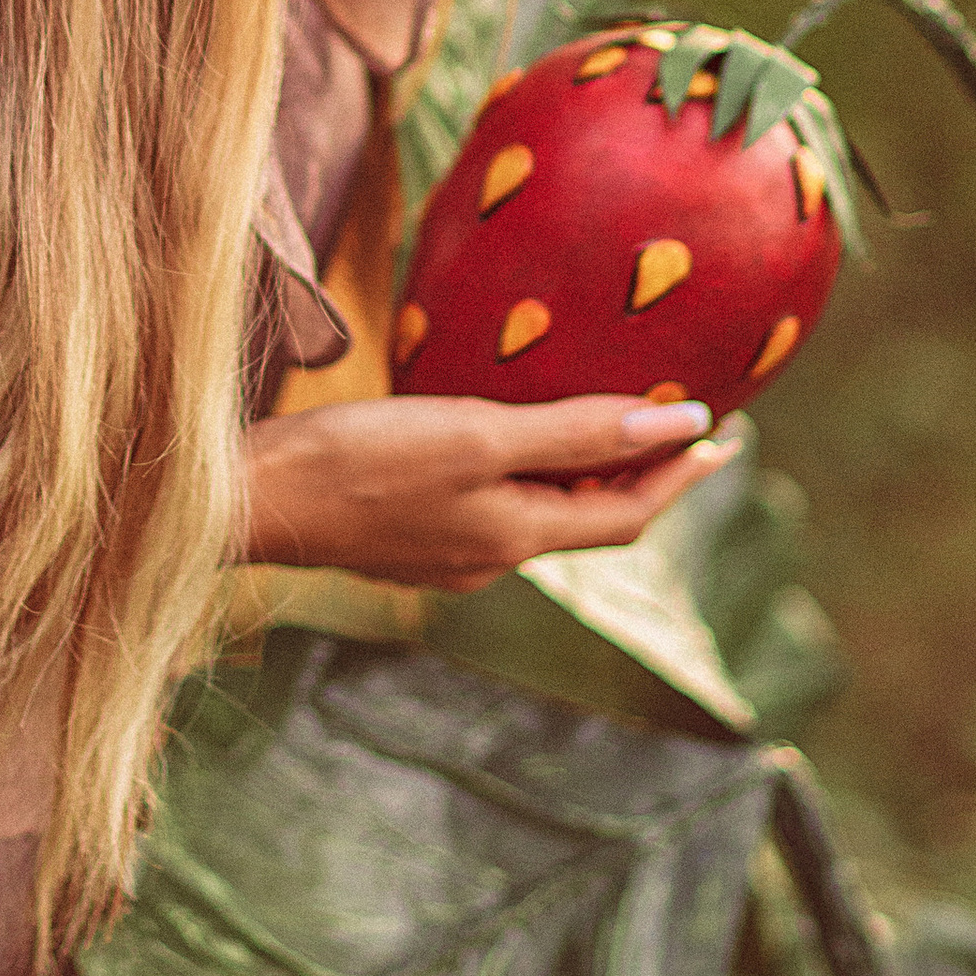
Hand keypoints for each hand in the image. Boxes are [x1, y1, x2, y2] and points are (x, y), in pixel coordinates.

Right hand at [240, 393, 737, 592]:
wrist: (250, 498)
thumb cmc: (360, 462)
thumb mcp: (478, 435)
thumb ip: (577, 430)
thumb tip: (681, 423)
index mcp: (515, 537)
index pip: (627, 511)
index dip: (680, 474)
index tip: (725, 435)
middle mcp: (490, 558)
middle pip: (589, 515)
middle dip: (641, 469)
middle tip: (682, 422)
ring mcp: (446, 552)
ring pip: (540, 512)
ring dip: (583, 469)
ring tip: (608, 418)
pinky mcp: (406, 533)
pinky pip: (494, 504)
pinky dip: (527, 472)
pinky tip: (509, 436)